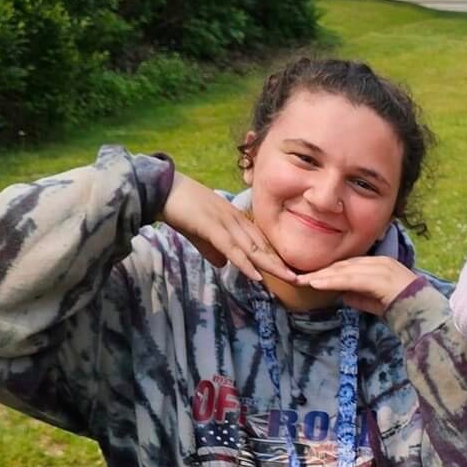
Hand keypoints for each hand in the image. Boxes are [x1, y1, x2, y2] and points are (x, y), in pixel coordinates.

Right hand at [161, 174, 299, 283]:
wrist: (162, 188)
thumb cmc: (181, 208)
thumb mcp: (200, 233)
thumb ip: (212, 249)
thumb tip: (223, 265)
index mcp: (236, 221)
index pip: (261, 242)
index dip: (277, 258)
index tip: (293, 272)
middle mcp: (237, 222)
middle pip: (264, 246)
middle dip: (283, 264)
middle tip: (303, 279)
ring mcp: (226, 223)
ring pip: (254, 248)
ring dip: (273, 266)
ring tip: (291, 279)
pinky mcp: (212, 227)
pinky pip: (232, 248)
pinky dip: (246, 263)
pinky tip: (257, 275)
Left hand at [300, 256, 421, 314]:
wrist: (424, 313)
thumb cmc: (404, 309)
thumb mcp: (377, 302)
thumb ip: (360, 297)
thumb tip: (342, 295)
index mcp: (381, 264)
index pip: (350, 266)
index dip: (330, 272)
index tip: (312, 278)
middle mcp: (380, 262)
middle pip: (344, 265)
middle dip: (321, 272)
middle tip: (299, 278)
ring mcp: (380, 268)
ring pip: (345, 270)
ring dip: (322, 276)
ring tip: (303, 281)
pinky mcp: (378, 278)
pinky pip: (350, 279)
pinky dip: (331, 281)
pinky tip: (317, 284)